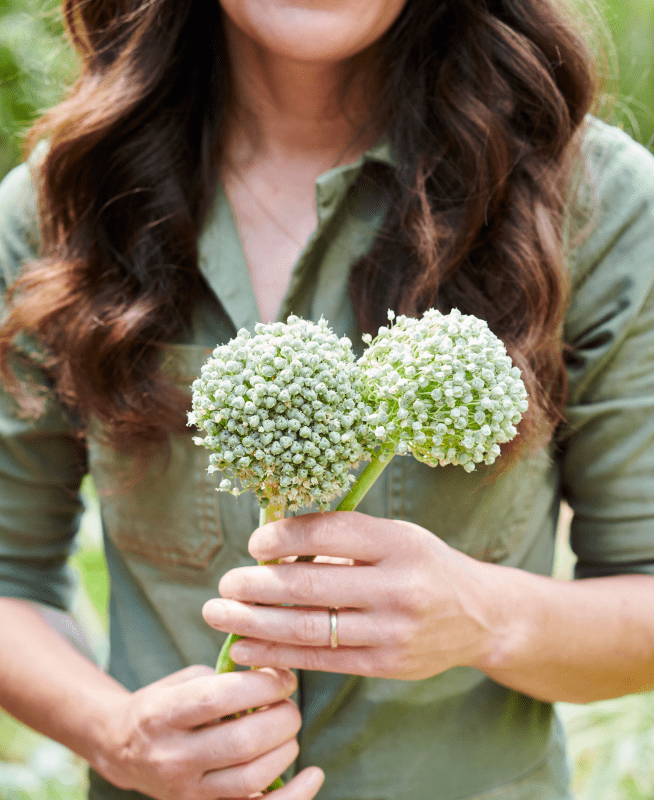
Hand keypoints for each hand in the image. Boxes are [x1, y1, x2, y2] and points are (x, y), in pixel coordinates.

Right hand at [96, 664, 323, 799]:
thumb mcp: (183, 681)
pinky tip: (314, 775)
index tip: (284, 678)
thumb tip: (276, 675)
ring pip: (252, 778)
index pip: (220, 697)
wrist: (123, 751)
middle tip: (289, 703)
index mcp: (162, 715)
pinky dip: (293, 795)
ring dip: (286, 749)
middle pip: (243, 742)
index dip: (262, 684)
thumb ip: (223, 678)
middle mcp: (172, 757)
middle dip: (282, 717)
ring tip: (288, 730)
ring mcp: (187, 792)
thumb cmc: (164, 705)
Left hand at [203, 512, 503, 680]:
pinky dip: (277, 655)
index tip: (255, 542)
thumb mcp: (396, 536)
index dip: (283, 537)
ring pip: (310, 628)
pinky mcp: (387, 665)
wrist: (480, 617)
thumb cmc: (424, 565)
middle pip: (311, 585)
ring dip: (255, 623)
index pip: (328, 533)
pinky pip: (322, 660)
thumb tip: (274, 546)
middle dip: (257, 585)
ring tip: (220, 614)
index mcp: (398, 542)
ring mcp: (393, 631)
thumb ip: (343, 541)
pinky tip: (246, 647)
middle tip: (225, 583)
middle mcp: (398, 587)